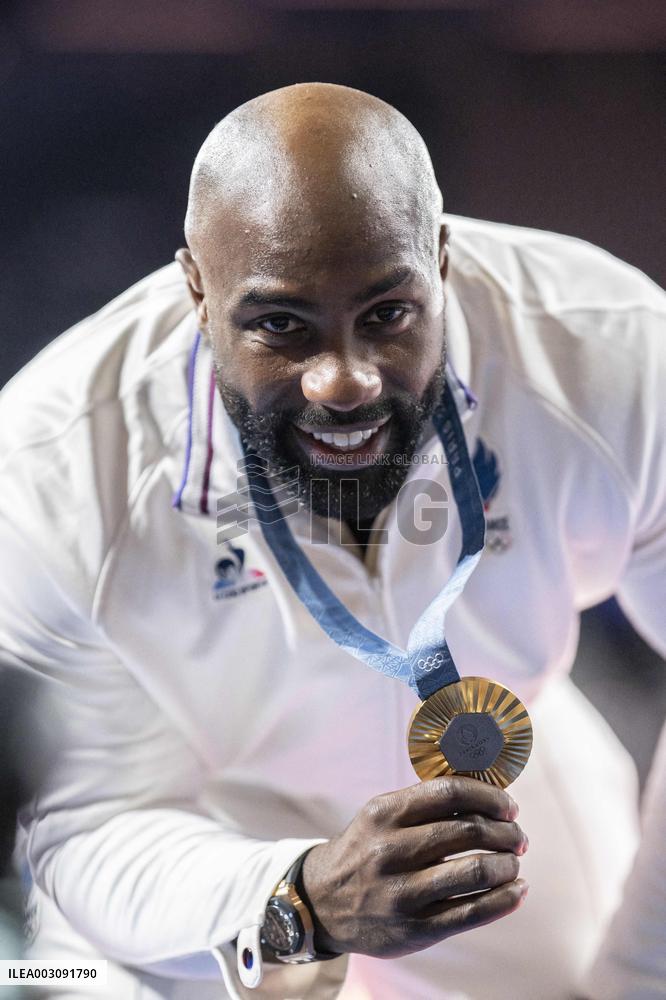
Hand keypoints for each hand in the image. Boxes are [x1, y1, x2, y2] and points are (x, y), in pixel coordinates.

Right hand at [301, 776, 528, 957]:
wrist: (322, 904)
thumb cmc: (365, 851)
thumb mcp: (379, 817)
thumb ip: (422, 804)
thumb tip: (485, 792)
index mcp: (384, 813)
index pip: (450, 793)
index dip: (489, 797)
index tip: (509, 806)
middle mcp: (391, 850)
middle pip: (469, 831)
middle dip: (506, 832)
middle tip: (518, 837)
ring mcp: (403, 892)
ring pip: (476, 871)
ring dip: (508, 864)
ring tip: (514, 862)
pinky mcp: (415, 929)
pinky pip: (473, 912)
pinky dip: (505, 899)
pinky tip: (517, 890)